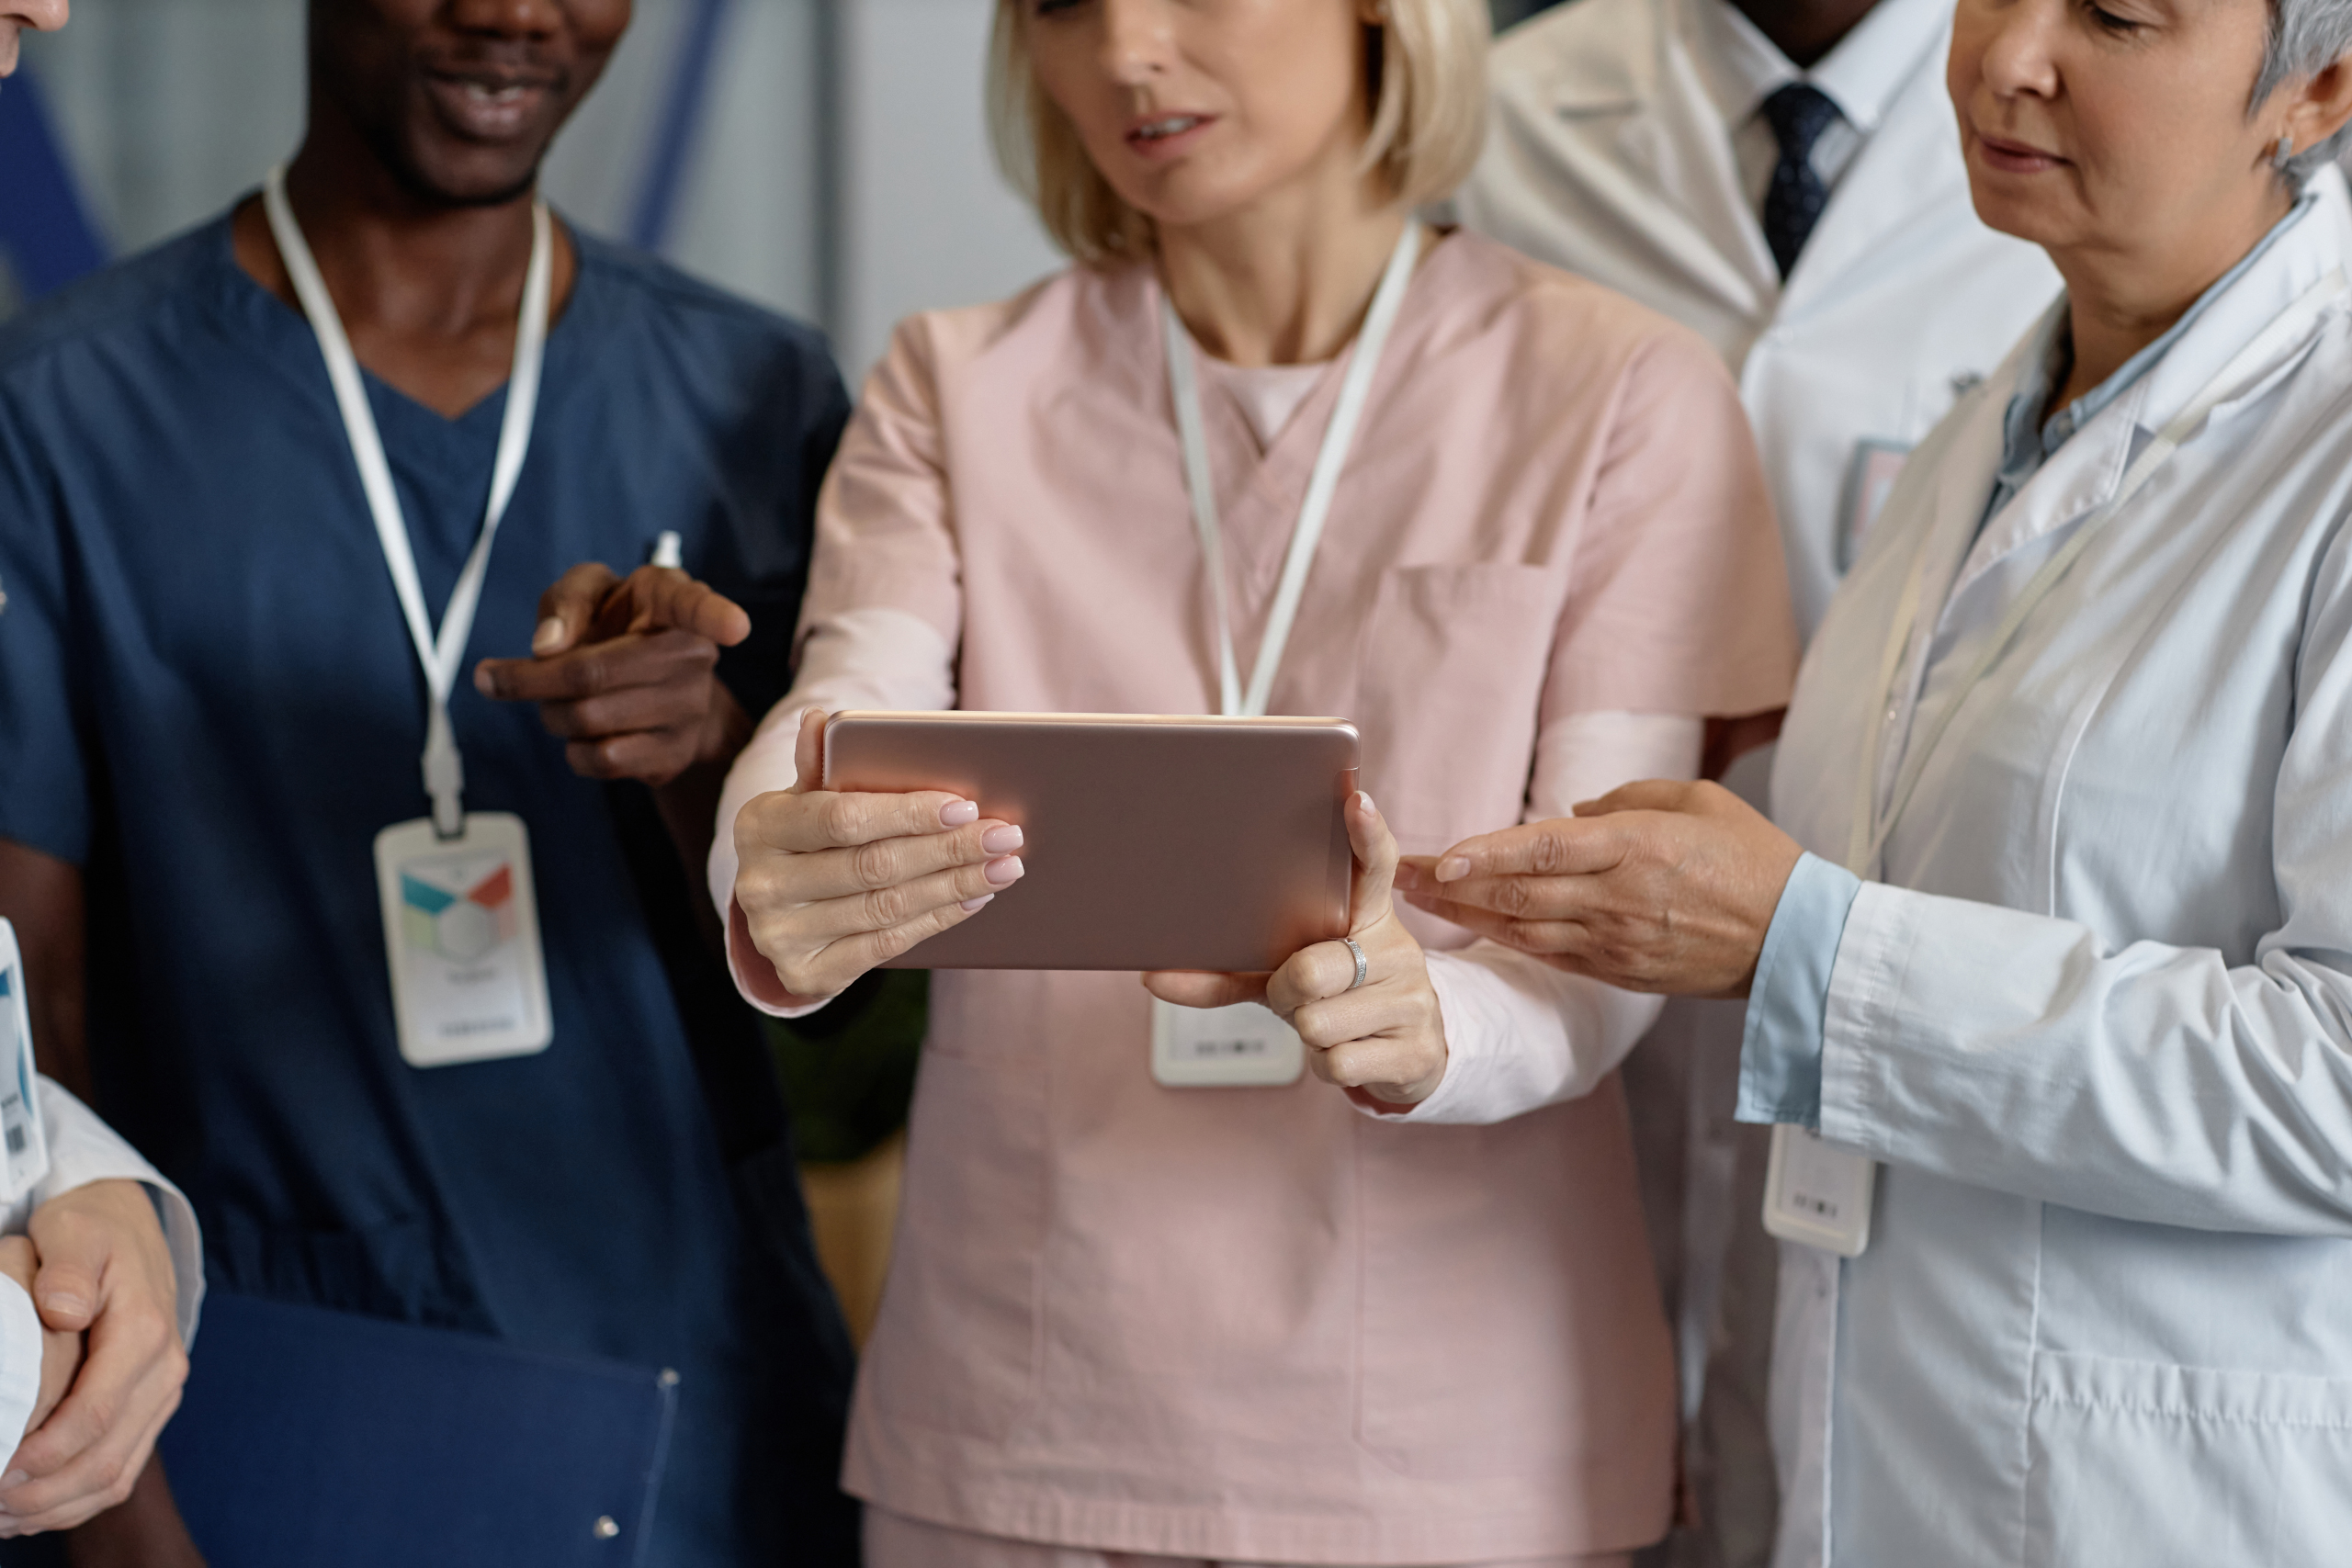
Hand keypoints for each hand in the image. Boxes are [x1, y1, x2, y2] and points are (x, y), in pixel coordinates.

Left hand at [0, 1180, 186, 1534]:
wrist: (131, 1230)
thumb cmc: (92, 1232)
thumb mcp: (74, 1233)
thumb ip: (68, 1268)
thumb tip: (64, 1312)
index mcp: (144, 1331)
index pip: (96, 1412)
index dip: (45, 1453)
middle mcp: (164, 1368)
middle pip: (106, 1456)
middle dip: (43, 1493)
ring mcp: (162, 1392)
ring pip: (115, 1473)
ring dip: (57, 1506)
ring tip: (2, 1517)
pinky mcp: (153, 1407)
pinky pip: (122, 1469)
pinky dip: (77, 1501)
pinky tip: (31, 1511)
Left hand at [474, 561, 753, 786]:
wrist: (654, 684)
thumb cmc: (617, 625)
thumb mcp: (589, 591)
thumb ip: (567, 600)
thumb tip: (547, 646)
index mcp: (673, 600)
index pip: (698, 607)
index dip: (717, 616)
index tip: (736, 627)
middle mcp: (692, 654)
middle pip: (593, 673)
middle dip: (531, 680)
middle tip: (495, 678)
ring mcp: (688, 708)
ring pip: (589, 718)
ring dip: (550, 713)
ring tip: (557, 702)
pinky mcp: (674, 754)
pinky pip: (602, 759)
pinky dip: (572, 749)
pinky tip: (582, 734)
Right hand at [734, 710, 1026, 1000]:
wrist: (779, 914)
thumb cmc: (808, 839)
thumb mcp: (806, 799)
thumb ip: (821, 764)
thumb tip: (820, 720)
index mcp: (759, 826)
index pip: (843, 818)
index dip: (908, 814)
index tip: (965, 805)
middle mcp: (761, 884)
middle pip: (874, 866)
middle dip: (948, 850)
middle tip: (1004, 835)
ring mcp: (779, 935)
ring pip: (887, 908)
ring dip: (955, 886)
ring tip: (1003, 867)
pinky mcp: (804, 974)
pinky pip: (885, 946)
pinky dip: (936, 920)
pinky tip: (972, 899)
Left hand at [1145, 792, 1445, 1106]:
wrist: (1407, 1055)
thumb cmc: (1334, 996)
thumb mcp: (1280, 977)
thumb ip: (1224, 972)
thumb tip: (1151, 978)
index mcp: (1366, 914)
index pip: (1374, 864)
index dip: (1365, 833)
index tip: (1355, 801)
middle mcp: (1398, 948)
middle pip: (1314, 968)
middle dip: (1287, 992)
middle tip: (1296, 990)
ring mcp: (1414, 999)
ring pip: (1320, 1023)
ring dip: (1307, 1033)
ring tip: (1328, 1020)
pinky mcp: (1419, 1051)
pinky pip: (1339, 1062)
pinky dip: (1325, 1065)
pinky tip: (1348, 1048)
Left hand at [1394, 779, 1803, 998]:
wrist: (1800, 940)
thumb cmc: (1755, 858)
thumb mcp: (1700, 801)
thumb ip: (1628, 799)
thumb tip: (1570, 810)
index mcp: (1636, 846)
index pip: (1545, 850)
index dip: (1488, 854)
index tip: (1442, 854)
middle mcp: (1618, 897)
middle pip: (1518, 893)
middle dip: (1453, 885)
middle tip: (1402, 876)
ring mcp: (1617, 940)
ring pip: (1524, 929)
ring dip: (1466, 917)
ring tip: (1419, 902)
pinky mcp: (1622, 971)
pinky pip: (1552, 956)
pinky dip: (1509, 942)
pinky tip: (1473, 930)